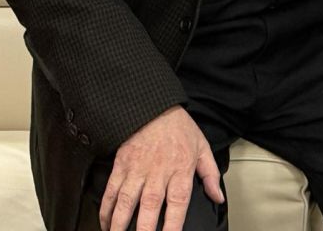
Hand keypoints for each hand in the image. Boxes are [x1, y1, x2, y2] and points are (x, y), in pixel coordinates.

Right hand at [99, 106, 222, 230]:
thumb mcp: (202, 147)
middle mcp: (158, 172)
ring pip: (126, 201)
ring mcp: (137, 169)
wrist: (154, 104)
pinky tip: (105, 222)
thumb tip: (218, 199)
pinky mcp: (121, 164)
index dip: (173, 225)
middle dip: (143, 229)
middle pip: (149, 206)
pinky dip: (106, 208)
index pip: (177, 204)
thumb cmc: (179, 127)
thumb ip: (210, 175)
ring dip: (120, 223)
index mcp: (180, 170)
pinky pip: (111, 190)